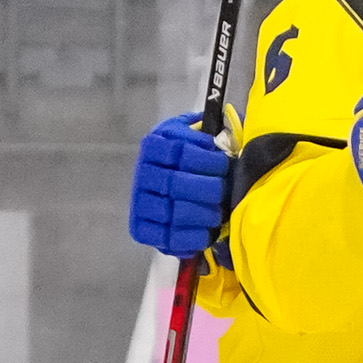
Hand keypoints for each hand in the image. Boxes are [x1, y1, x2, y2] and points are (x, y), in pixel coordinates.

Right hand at [129, 112, 229, 256]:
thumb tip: (216, 124)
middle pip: (177, 184)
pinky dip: (194, 237)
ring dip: (204, 214)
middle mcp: (142, 174)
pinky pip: (169, 238)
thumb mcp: (191, 135)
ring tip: (218, 212)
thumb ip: (203, 128)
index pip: (179, 151)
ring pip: (175, 212)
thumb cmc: (188, 161)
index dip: (206, 159)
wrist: (166, 191)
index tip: (223, 163)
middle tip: (223, 192)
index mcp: (153, 146)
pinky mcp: (142, 230)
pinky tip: (208, 232)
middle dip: (209, 189)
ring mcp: (140, 203)